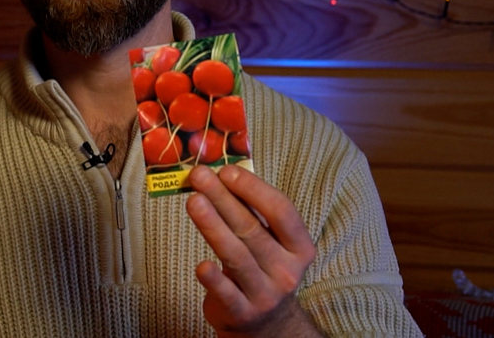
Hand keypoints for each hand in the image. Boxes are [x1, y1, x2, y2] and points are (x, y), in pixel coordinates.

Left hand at [186, 165, 319, 337]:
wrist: (266, 325)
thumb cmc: (263, 268)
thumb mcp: (270, 241)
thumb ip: (251, 211)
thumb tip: (221, 172)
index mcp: (300, 247)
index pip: (281, 211)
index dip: (253, 189)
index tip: (227, 171)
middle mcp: (287, 271)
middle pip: (252, 229)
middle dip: (223, 199)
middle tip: (200, 176)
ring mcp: (266, 294)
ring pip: (236, 256)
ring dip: (213, 226)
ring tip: (193, 202)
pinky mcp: (243, 313)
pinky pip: (227, 293)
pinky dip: (214, 279)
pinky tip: (201, 265)